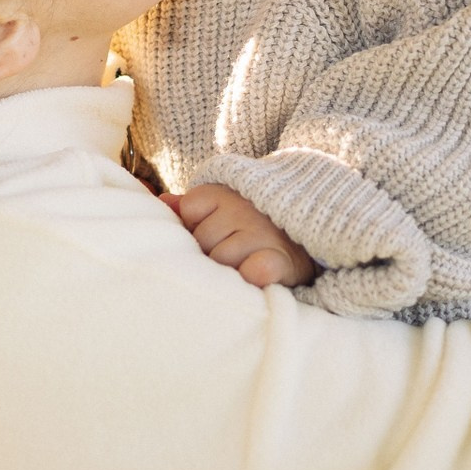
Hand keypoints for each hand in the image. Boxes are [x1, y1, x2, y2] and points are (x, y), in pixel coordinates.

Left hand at [165, 184, 318, 290]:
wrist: (308, 239)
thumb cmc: (254, 228)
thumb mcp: (224, 209)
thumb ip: (193, 208)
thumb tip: (162, 203)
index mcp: (227, 192)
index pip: (190, 211)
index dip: (197, 227)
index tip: (216, 232)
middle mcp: (244, 209)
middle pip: (202, 239)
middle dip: (211, 252)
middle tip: (233, 253)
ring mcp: (262, 234)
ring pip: (221, 259)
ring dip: (229, 269)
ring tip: (246, 265)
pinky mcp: (281, 260)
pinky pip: (254, 270)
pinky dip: (252, 275)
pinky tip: (255, 277)